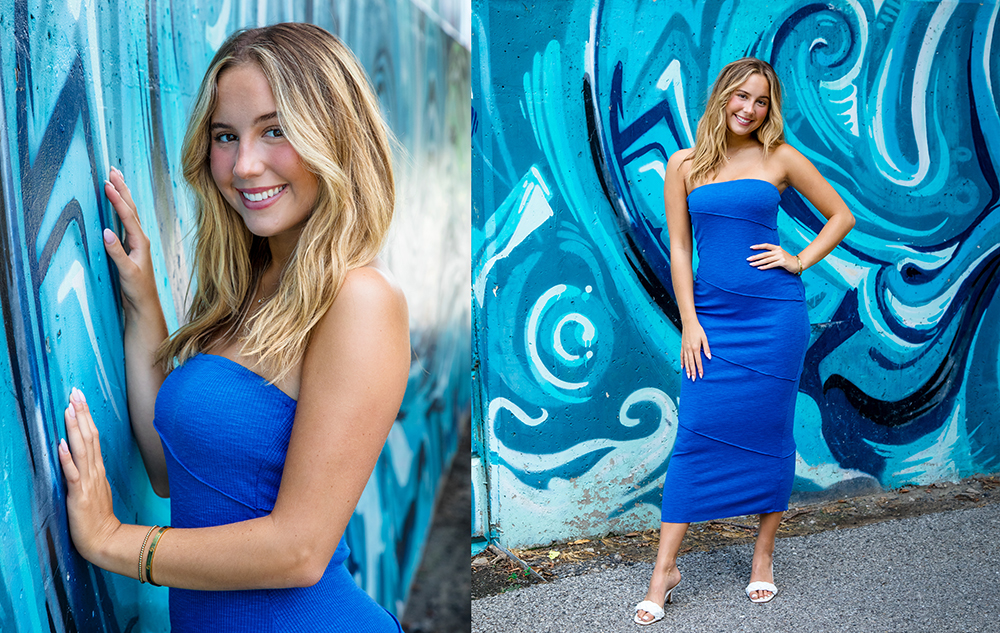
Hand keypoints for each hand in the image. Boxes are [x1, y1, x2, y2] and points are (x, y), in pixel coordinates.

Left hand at [58, 388, 120, 563]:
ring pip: (83, 449)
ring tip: (69, 409)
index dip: (86, 417)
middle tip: (75, 393)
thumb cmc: (98, 519)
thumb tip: (81, 456)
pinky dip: (68, 458)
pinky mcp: (79, 495)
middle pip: (89, 437)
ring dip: (76, 428)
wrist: (105, 540)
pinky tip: (62, 444)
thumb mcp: (96, 490)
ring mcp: (88, 482)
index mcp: (98, 470)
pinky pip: (73, 473)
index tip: (79, 399)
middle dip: (82, 414)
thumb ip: (90, 472)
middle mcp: (94, 471)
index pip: (93, 437)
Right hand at [103, 169, 158, 314]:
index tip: (106, 183)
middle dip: (121, 188)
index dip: (116, 199)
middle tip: (112, 169)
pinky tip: (116, 204)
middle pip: (130, 208)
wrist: (144, 304)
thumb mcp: (126, 272)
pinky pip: (124, 221)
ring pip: (128, 213)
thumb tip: (106, 232)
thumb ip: (117, 253)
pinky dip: (120, 208)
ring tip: (115, 179)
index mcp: (140, 242)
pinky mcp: (130, 247)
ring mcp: (136, 242)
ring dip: (122, 195)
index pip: (127, 215)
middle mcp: (140, 239)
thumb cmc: (137, 290)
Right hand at [679, 321, 710, 380]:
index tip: (701, 375)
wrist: (689, 323)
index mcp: (695, 348)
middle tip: (693, 379)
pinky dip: (682, 362)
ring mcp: (685, 348)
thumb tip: (709, 357)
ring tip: (688, 376)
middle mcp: (689, 349)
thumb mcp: (704, 338)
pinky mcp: (682, 346)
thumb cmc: (698, 330)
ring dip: (687, 369)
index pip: (698, 361)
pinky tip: (682, 367)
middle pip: (691, 363)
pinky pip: (682, 356)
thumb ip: (707, 348)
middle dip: (692, 372)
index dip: (699, 369)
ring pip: (686, 361)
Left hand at [748, 243, 799, 273]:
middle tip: (748, 259)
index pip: (766, 245)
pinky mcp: (782, 262)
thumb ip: (772, 254)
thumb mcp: (779, 254)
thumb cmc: (786, 260)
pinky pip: (771, 265)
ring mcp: (780, 256)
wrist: (797, 263)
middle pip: (764, 254)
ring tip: (752, 264)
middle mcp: (778, 251)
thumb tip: (760, 256)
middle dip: (755, 256)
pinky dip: (765, 267)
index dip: (758, 246)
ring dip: (758, 262)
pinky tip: (759, 268)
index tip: (751, 248)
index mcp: (777, 248)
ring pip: (767, 260)